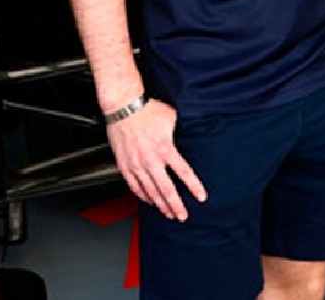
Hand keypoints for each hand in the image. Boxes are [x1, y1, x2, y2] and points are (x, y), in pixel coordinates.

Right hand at [106, 98, 206, 220]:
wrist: (124, 107)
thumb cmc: (148, 111)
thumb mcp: (172, 119)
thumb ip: (179, 133)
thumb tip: (186, 137)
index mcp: (166, 149)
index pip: (184, 173)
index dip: (194, 187)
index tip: (201, 197)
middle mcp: (151, 160)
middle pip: (166, 189)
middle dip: (176, 205)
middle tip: (183, 216)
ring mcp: (136, 165)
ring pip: (150, 192)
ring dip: (161, 204)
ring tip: (168, 214)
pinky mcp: (125, 166)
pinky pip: (135, 186)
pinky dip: (143, 196)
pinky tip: (149, 201)